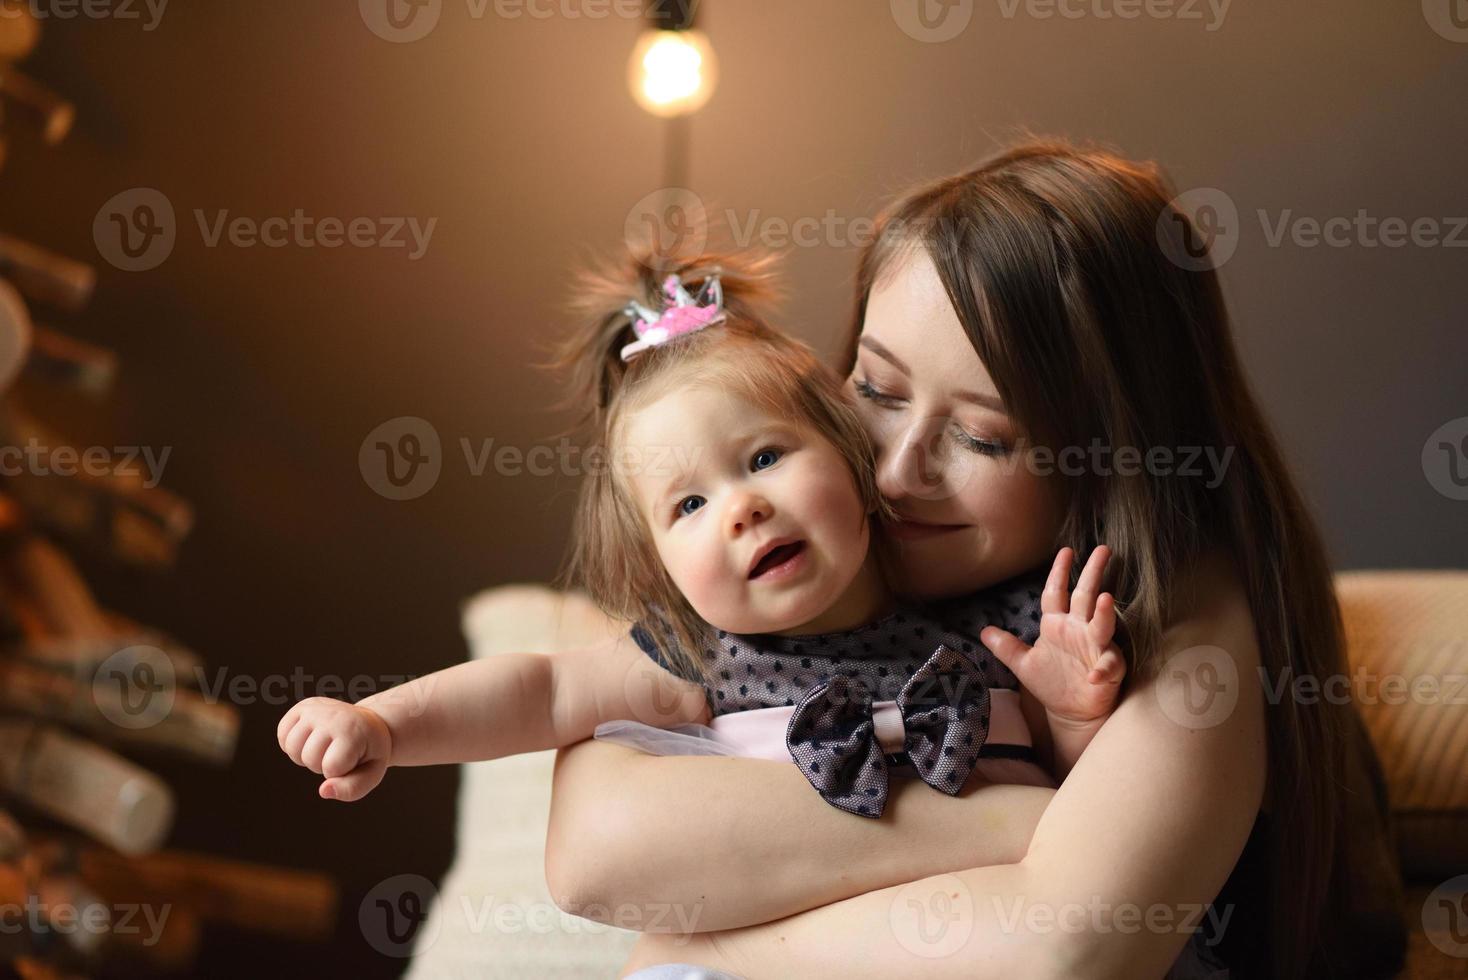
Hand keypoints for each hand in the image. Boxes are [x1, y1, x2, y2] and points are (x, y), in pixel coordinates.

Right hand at [277, 697, 392, 801]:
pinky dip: (293, 745)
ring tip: (324, 747)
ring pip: (291, 747)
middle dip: (321, 765)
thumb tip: (323, 791)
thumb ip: (351, 789)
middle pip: (309, 758)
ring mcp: (315, 709)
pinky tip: (311, 740)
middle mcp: (332, 716)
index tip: (352, 759)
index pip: (330, 767)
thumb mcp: (372, 773)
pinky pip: (282, 735)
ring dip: (305, 756)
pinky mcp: (302, 707)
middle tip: (338, 752)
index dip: (338, 772)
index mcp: (353, 731)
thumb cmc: (368, 753)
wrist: (368, 724)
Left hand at [979, 546, 1125, 726]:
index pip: (1057, 592)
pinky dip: (1103, 669)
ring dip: (1104, 613)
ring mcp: (1095, 647)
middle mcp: (1078, 630)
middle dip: (1093, 573)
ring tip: (1105, 598)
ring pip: (1102, 625)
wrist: (1070, 711)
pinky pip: (1108, 665)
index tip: (1066, 551)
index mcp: (1057, 624)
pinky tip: (1094, 674)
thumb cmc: (1051, 682)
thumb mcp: (1023, 664)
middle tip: (1103, 550)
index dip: (1060, 572)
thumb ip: (1006, 647)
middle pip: (1086, 596)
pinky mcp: (1108, 669)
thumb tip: (983, 631)